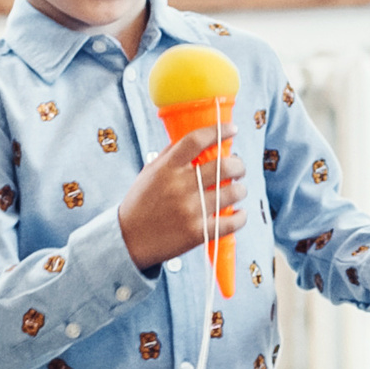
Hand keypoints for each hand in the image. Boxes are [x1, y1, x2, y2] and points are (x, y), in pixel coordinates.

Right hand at [117, 125, 240, 271]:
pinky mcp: (198, 232)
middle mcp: (179, 186)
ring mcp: (190, 210)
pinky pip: (232, 222)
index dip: (219, 131)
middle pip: (224, 166)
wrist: (128, 239)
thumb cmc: (141, 202)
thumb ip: (171, 155)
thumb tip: (198, 138)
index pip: (196, 140)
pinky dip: (241, 217)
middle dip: (239, 165)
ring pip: (233, 192)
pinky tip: (239, 213)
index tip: (232, 129)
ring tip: (238, 191)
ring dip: (241, 190)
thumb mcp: (150, 173)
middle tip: (238, 168)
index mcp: (167, 168)